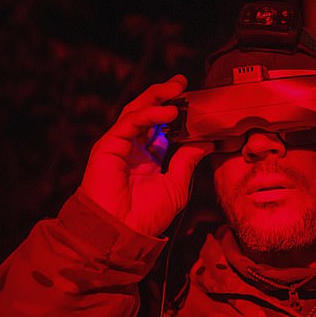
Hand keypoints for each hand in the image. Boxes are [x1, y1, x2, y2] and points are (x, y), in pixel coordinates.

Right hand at [80, 75, 212, 235]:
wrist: (123, 233)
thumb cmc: (146, 215)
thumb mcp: (176, 184)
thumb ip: (187, 160)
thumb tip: (207, 142)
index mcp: (147, 156)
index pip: (161, 126)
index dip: (175, 111)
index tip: (193, 99)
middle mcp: (132, 148)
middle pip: (147, 112)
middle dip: (164, 95)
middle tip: (182, 83)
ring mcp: (119, 145)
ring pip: (136, 111)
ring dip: (156, 97)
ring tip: (177, 89)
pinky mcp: (108, 146)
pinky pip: (129, 123)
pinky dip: (149, 114)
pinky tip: (168, 111)